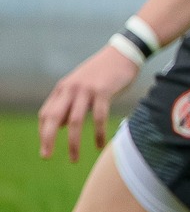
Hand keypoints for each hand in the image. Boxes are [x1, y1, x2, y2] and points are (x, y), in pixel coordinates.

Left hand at [39, 44, 139, 161]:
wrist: (123, 53)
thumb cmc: (104, 72)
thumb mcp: (82, 85)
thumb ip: (70, 102)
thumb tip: (60, 125)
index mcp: (63, 88)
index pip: (46, 113)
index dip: (43, 132)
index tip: (46, 148)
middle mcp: (70, 88)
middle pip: (53, 118)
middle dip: (48, 139)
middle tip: (46, 156)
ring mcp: (86, 90)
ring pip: (75, 121)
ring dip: (73, 143)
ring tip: (74, 159)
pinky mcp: (103, 92)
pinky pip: (98, 117)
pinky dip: (98, 134)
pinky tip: (100, 145)